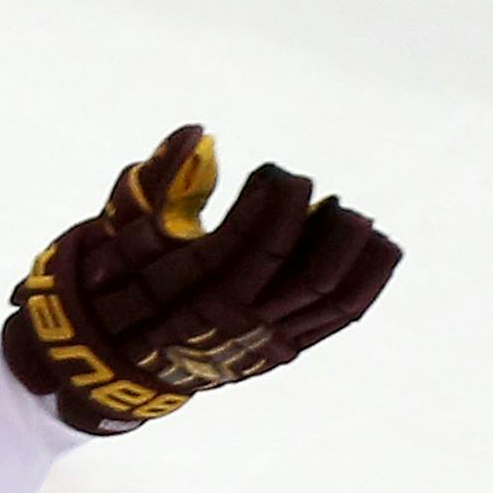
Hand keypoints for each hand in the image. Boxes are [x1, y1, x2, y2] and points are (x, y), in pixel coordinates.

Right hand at [0, 125, 399, 434]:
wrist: (114, 359)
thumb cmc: (116, 280)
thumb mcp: (118, 229)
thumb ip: (156, 180)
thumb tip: (196, 132)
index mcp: (188, 290)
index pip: (247, 244)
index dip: (272, 201)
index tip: (275, 173)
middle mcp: (232, 321)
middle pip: (301, 273)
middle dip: (319, 222)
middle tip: (310, 188)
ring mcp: (262, 340)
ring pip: (328, 297)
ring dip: (351, 249)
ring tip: (349, 214)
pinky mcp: (283, 350)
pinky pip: (340, 317)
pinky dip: (367, 279)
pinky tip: (378, 246)